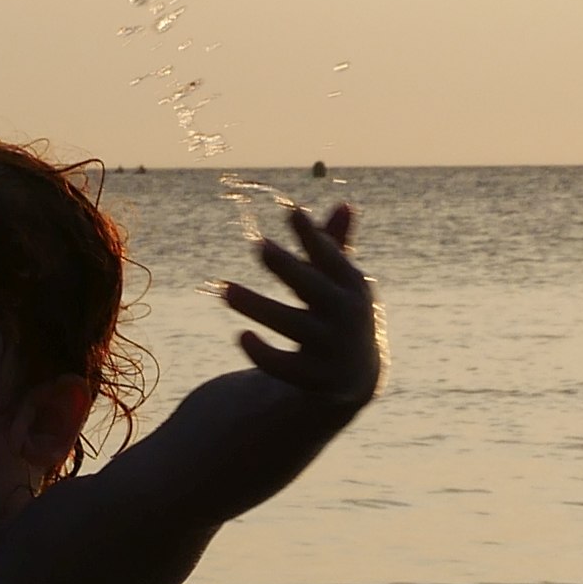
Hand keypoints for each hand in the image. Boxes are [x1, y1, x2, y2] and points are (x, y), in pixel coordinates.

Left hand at [221, 200, 380, 414]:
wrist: (356, 378)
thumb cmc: (339, 315)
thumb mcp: (341, 283)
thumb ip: (336, 248)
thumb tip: (345, 204)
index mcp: (353, 287)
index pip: (331, 258)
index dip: (313, 236)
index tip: (292, 210)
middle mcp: (347, 316)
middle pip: (313, 289)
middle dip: (288, 268)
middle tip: (258, 246)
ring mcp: (333, 348)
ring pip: (292, 326)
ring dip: (259, 307)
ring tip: (225, 289)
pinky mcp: (317, 379)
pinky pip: (285, 367)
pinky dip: (263, 353)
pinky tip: (241, 335)